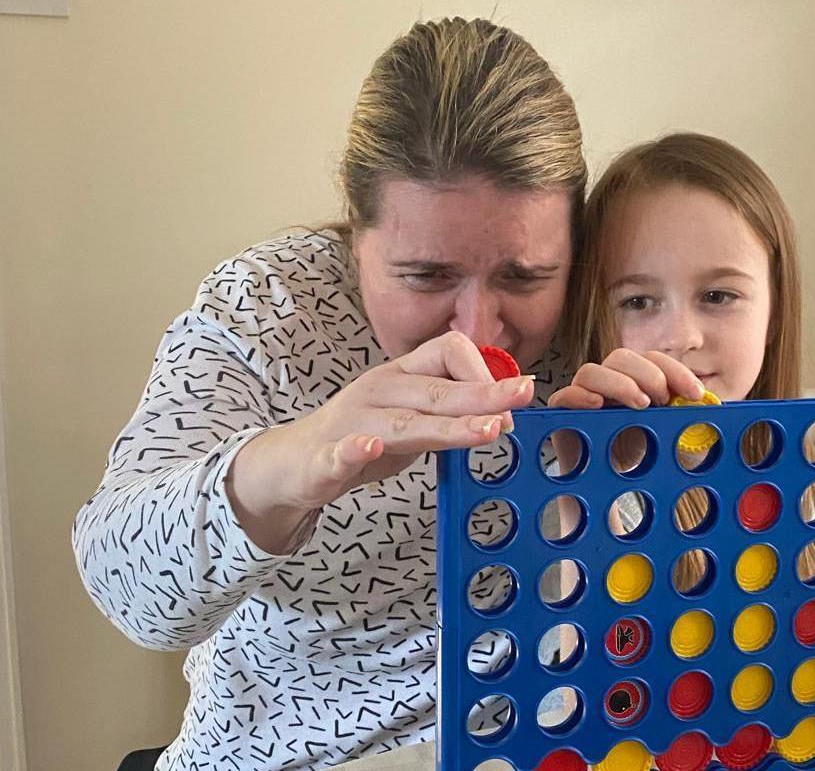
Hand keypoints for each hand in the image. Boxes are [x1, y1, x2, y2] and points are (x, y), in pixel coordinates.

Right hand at [227, 331, 534, 551]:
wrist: (292, 464)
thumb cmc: (363, 436)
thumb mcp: (411, 416)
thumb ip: (449, 412)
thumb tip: (502, 414)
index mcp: (401, 375)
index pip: (449, 351)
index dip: (483, 372)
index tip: (511, 402)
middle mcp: (378, 390)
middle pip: (437, 388)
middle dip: (484, 393)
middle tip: (522, 397)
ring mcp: (352, 422)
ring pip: (405, 422)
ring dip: (447, 426)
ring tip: (487, 429)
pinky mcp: (326, 458)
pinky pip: (342, 451)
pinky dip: (357, 450)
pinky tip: (373, 449)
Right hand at [547, 349, 704, 476]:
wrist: (610, 492)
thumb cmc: (642, 462)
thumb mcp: (675, 445)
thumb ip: (693, 429)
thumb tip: (715, 412)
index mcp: (637, 384)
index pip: (654, 361)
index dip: (676, 371)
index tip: (695, 394)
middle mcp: (609, 385)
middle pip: (622, 357)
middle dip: (647, 373)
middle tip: (663, 398)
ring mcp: (585, 398)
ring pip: (592, 371)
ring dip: (618, 382)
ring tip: (639, 403)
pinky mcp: (564, 416)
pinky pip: (564, 395)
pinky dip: (580, 395)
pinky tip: (599, 404)